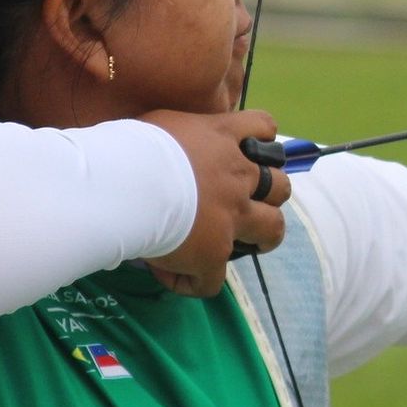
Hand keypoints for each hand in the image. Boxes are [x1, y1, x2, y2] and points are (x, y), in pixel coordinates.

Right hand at [141, 108, 290, 296]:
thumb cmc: (132, 146)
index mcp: (222, 138)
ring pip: (273, 230)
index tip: (249, 148)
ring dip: (261, 238)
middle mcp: (237, 178)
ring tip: (241, 244)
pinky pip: (210, 281)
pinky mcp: (213, 255)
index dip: (263, 139)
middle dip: (271, 195)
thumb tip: (160, 147)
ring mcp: (232, 219)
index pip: (263, 126)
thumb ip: (175, 136)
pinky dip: (192, 281)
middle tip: (247, 203)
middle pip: (280, 186)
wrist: (126, 185)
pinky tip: (168, 275)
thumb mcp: (159, 125)